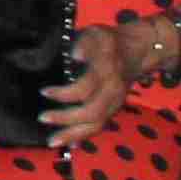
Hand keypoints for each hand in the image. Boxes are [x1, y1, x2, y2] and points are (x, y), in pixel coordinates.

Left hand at [45, 23, 134, 147]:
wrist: (138, 51)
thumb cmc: (109, 42)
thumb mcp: (96, 34)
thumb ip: (85, 44)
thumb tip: (75, 56)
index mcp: (106, 72)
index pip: (86, 88)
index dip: (65, 93)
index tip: (43, 92)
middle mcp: (112, 92)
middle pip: (92, 112)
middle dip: (66, 119)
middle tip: (42, 118)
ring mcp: (115, 103)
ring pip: (97, 125)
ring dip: (74, 135)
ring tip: (52, 142)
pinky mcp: (113, 109)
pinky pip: (99, 126)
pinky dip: (83, 136)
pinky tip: (68, 145)